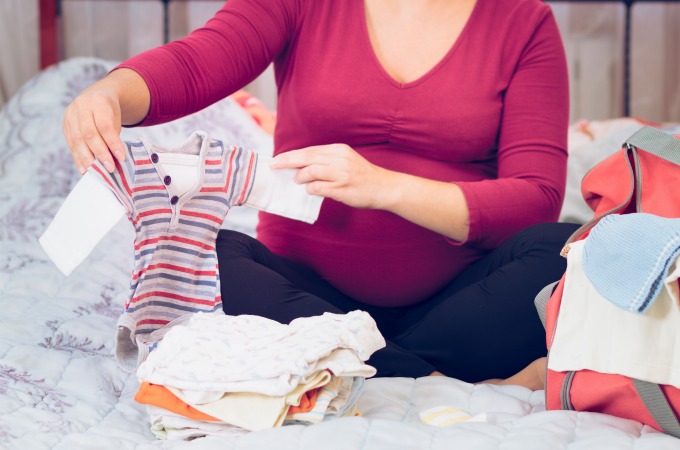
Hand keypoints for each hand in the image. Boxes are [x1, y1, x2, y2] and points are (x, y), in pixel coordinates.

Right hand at [62, 87, 125, 173]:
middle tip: (110, 167)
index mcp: (98, 101)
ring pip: (77, 140)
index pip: (105, 125)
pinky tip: (84, 169)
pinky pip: (70, 144)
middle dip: (100, 153)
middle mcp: (81, 106)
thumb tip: (114, 159)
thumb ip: (114, 135)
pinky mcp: (64, 125)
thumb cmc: (109, 111)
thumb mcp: (116, 117)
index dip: (112, 142)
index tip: (121, 157)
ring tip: (96, 171)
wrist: (95, 97)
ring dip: (87, 159)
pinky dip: (78, 158)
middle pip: (89, 134)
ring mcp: (70, 115)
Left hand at [270, 144, 394, 208]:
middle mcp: (339, 159)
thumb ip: (326, 161)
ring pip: (311, 171)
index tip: (278, 159)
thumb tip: (301, 165)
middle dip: (288, 161)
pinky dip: (311, 189)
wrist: (384, 187)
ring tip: (296, 180)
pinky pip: (319, 187)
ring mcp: (341, 174)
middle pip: (307, 157)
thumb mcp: (345, 160)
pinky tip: (310, 190)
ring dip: (300, 176)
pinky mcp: (342, 188)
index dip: (292, 155)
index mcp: (338, 150)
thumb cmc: (361, 176)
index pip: (310, 150)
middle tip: (274, 165)